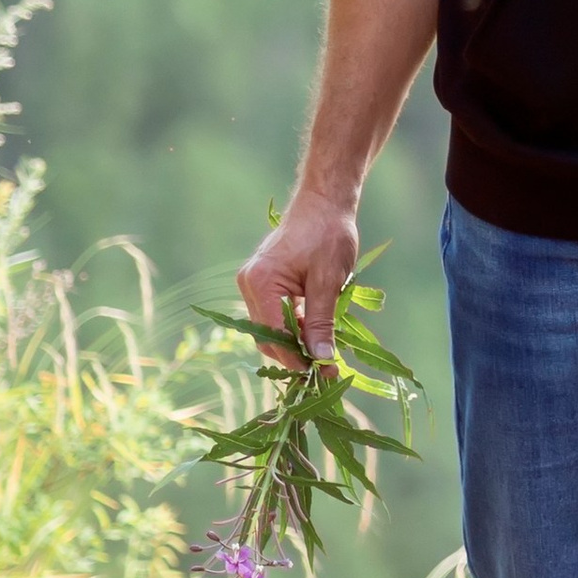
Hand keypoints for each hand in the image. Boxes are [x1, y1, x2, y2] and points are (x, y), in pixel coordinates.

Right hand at [235, 185, 360, 370]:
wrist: (324, 204)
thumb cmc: (328, 234)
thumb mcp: (328, 282)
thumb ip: (321, 322)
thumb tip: (320, 359)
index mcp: (260, 282)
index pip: (273, 334)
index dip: (296, 359)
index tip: (321, 373)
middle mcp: (249, 284)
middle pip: (267, 336)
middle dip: (295, 355)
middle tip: (327, 369)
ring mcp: (253, 284)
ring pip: (270, 329)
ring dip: (296, 344)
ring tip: (325, 355)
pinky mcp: (263, 284)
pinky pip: (274, 316)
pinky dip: (293, 328)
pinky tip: (315, 335)